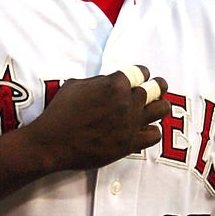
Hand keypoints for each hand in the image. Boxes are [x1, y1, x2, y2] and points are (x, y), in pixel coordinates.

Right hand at [26, 65, 169, 170]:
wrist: (53, 143)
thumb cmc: (60, 112)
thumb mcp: (75, 85)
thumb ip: (98, 81)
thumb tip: (108, 82)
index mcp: (114, 83)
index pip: (141, 72)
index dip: (143, 73)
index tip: (142, 77)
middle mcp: (126, 101)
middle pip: (155, 88)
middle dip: (157, 87)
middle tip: (158, 88)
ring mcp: (130, 123)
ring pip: (162, 109)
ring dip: (160, 105)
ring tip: (157, 106)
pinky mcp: (129, 144)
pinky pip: (155, 135)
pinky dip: (153, 130)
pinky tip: (145, 129)